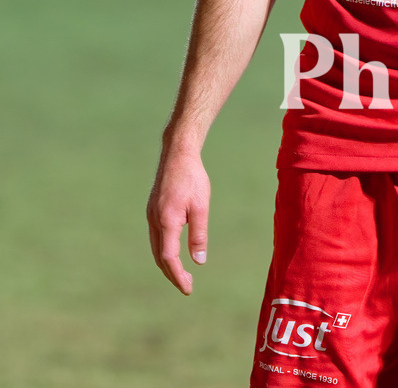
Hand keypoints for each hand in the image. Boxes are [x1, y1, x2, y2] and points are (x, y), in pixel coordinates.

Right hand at [147, 149, 210, 294]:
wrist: (177, 154)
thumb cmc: (192, 178)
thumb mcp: (201, 206)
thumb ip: (199, 234)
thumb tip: (198, 260)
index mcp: (166, 221)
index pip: (169, 258)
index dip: (177, 276)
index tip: (188, 289)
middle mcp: (154, 220)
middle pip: (159, 257)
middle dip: (172, 274)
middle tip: (187, 286)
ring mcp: (151, 215)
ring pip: (156, 248)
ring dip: (167, 264)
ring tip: (182, 274)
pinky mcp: (152, 210)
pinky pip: (156, 237)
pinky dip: (163, 250)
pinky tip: (173, 253)